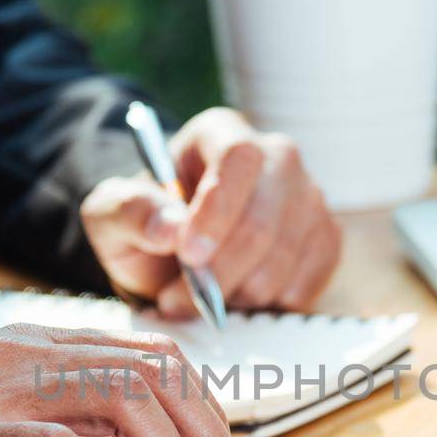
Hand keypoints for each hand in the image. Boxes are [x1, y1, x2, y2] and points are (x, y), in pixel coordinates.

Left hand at [82, 107, 343, 317]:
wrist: (173, 254)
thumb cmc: (146, 225)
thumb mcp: (112, 215)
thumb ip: (130, 212)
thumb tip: (171, 229)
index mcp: (222, 133)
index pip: (238, 158)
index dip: (217, 210)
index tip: (188, 255)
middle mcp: (277, 156)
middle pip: (266, 216)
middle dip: (221, 270)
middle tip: (177, 300)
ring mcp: (308, 197)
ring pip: (286, 256)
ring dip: (238, 294)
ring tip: (200, 301)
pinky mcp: (324, 238)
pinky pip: (308, 279)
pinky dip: (269, 303)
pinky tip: (239, 299)